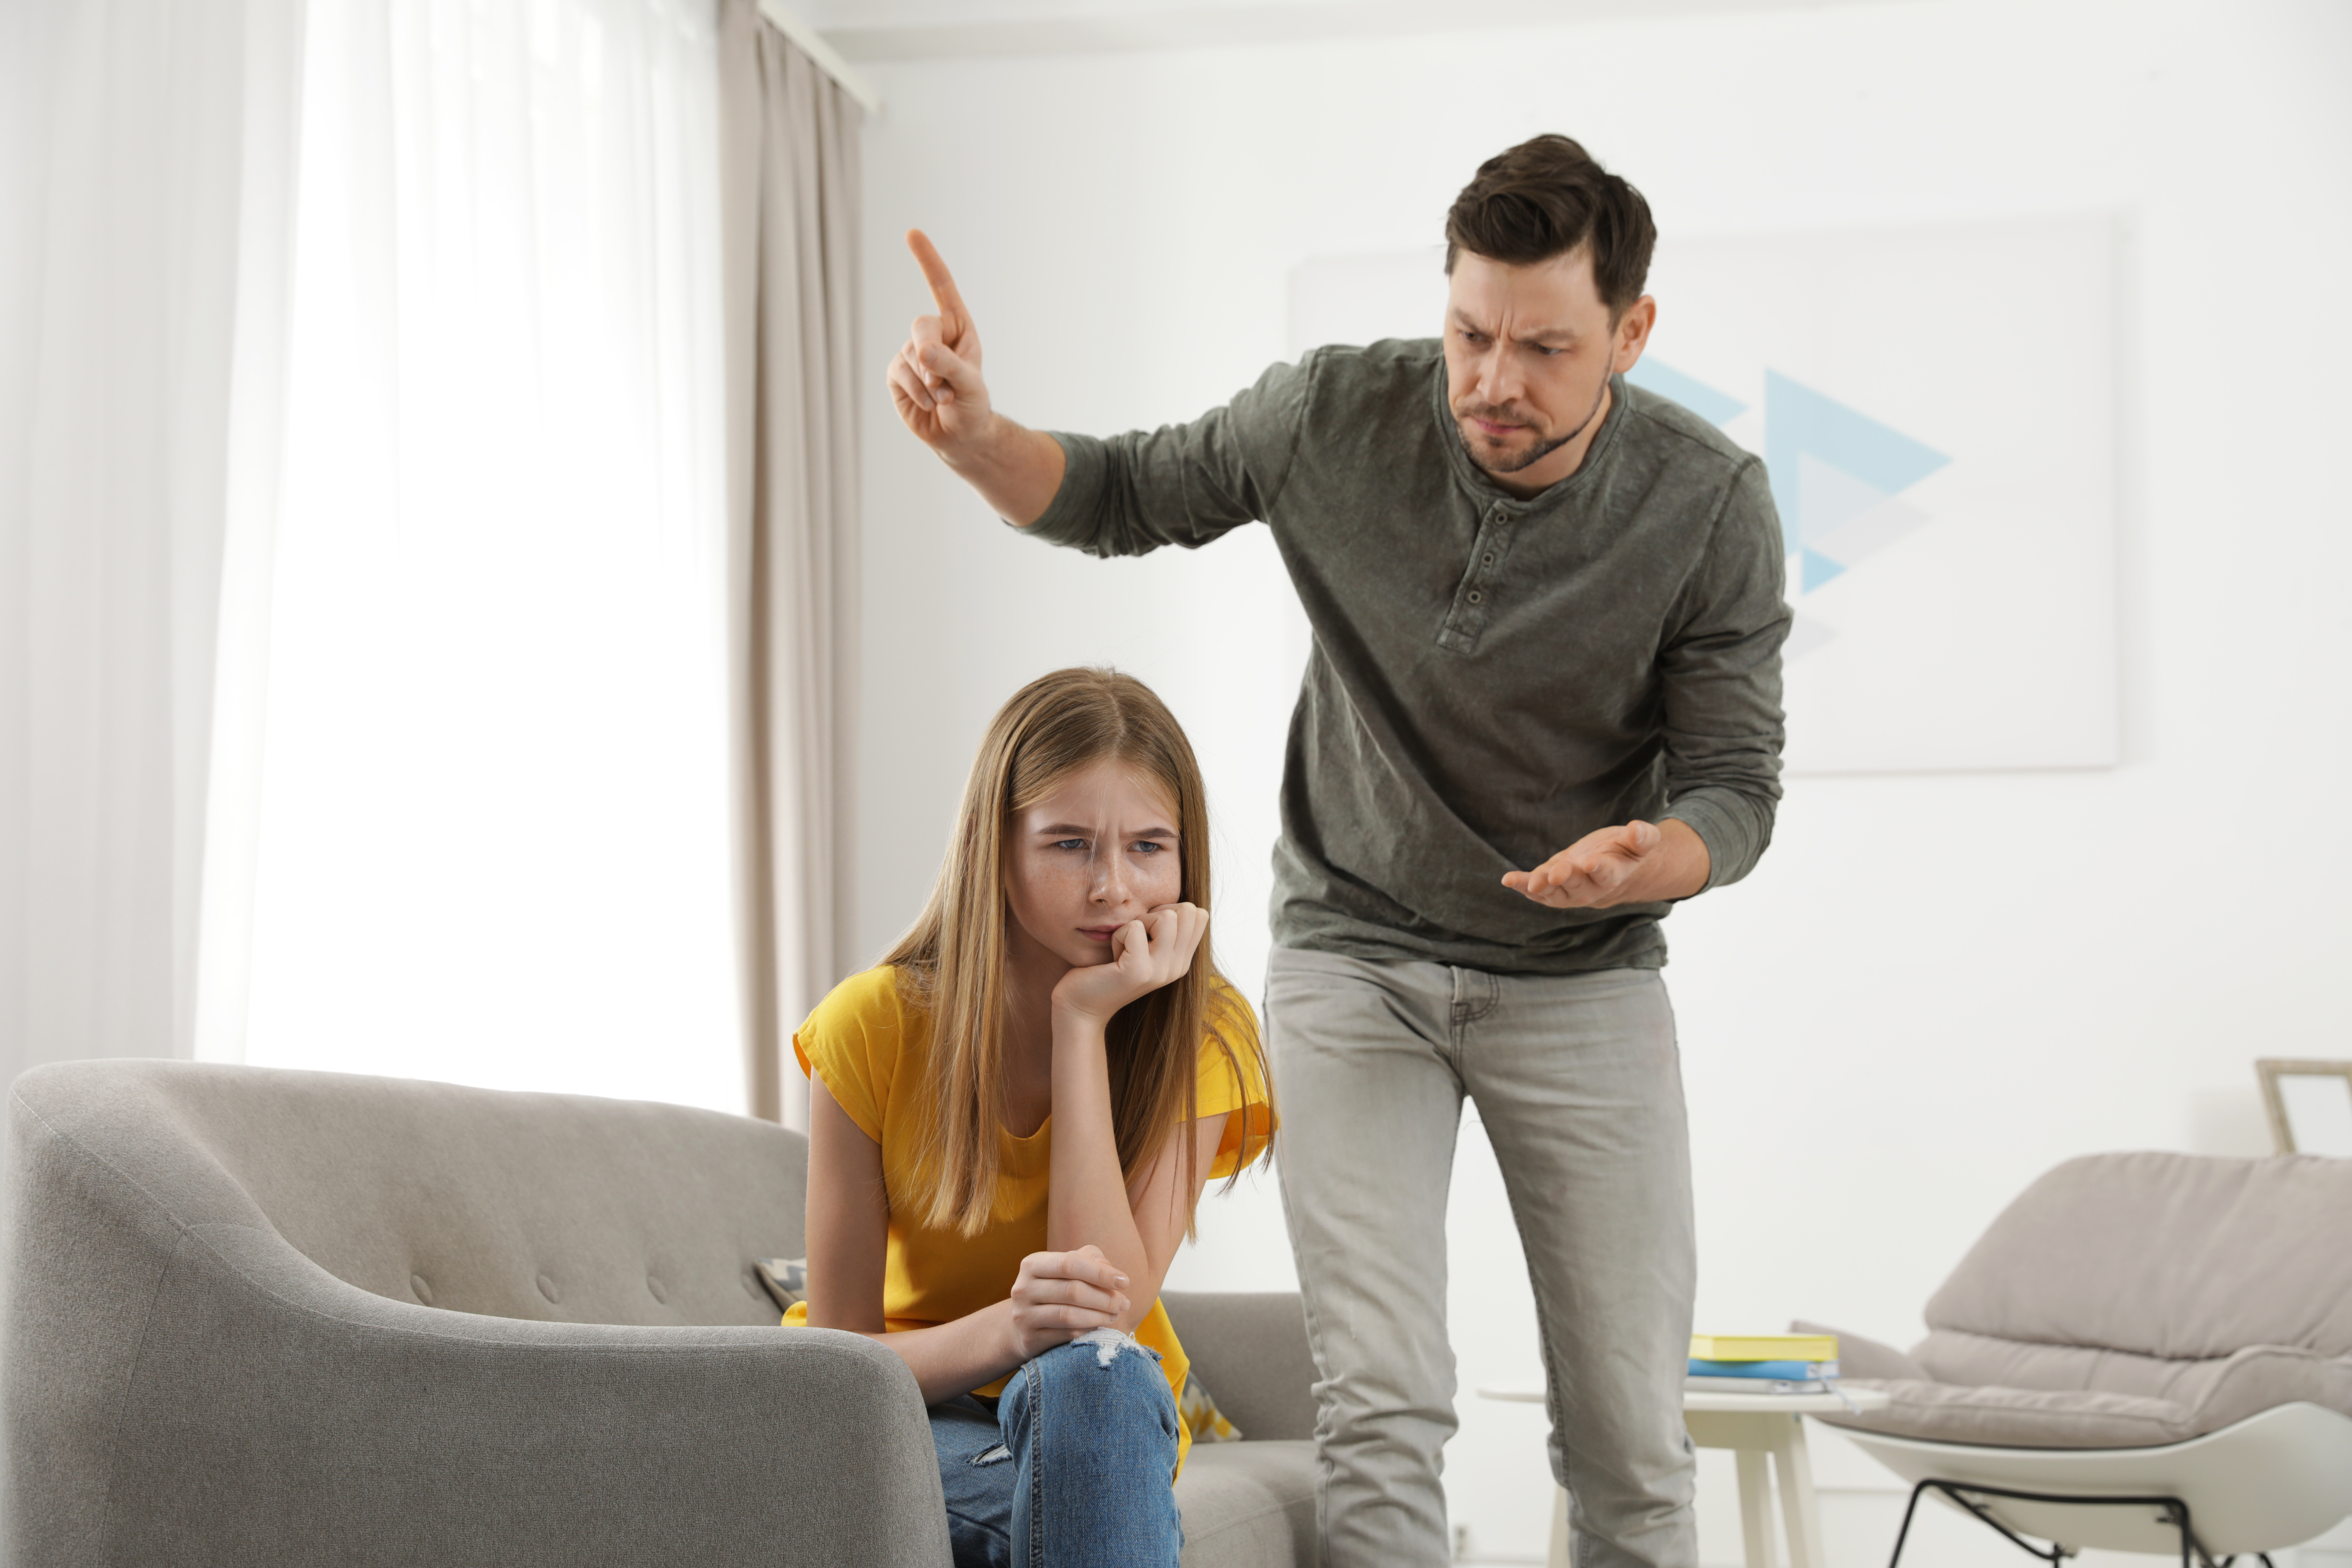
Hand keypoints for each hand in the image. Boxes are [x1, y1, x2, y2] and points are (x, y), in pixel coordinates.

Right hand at [887, 230, 992, 457]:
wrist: (960, 435)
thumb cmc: (972, 405)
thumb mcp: (970, 384)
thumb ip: (949, 364)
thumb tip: (921, 351)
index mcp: (957, 326)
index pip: (941, 287)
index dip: (927, 260)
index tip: (912, 232)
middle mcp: (933, 334)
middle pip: (921, 326)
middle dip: (932, 355)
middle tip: (945, 383)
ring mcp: (912, 352)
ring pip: (910, 355)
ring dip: (929, 384)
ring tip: (944, 398)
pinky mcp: (897, 373)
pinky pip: (899, 374)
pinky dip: (916, 392)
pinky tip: (929, 403)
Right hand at [1007, 1244, 1129, 1359]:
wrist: (1024, 1323)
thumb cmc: (1055, 1288)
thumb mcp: (1067, 1267)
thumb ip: (1089, 1259)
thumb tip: (1109, 1270)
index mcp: (1032, 1264)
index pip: (1069, 1263)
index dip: (1100, 1273)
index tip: (1124, 1281)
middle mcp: (1023, 1288)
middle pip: (1072, 1291)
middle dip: (1105, 1298)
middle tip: (1124, 1304)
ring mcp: (1023, 1315)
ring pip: (1069, 1315)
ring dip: (1099, 1316)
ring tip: (1115, 1315)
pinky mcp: (1029, 1339)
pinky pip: (1066, 1335)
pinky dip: (1087, 1331)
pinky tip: (1099, 1327)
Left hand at [1049, 902, 1207, 1024]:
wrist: (1082, 1006)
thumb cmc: (1108, 969)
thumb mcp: (1145, 947)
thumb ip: (1163, 930)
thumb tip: (1174, 902)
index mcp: (1181, 960)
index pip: (1199, 915)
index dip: (1171, 910)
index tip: (1148, 929)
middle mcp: (1177, 968)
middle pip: (1187, 911)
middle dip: (1156, 913)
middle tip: (1135, 936)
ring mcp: (1160, 971)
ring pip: (1167, 917)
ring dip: (1138, 922)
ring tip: (1125, 945)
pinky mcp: (1137, 972)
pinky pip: (1134, 928)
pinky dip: (1118, 934)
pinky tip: (1113, 955)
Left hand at [1503, 819, 1708, 908]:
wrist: (1605, 868)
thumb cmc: (1622, 851)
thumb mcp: (1636, 842)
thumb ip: (1642, 837)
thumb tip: (1639, 828)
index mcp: (1612, 875)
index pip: (1606, 874)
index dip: (1599, 869)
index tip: (1592, 863)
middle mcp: (1588, 887)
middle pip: (1577, 885)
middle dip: (1567, 878)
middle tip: (1558, 873)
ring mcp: (1566, 889)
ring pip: (1553, 892)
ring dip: (1541, 887)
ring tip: (1529, 883)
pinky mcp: (1548, 885)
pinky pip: (1534, 888)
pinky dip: (1521, 884)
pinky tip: (1508, 879)